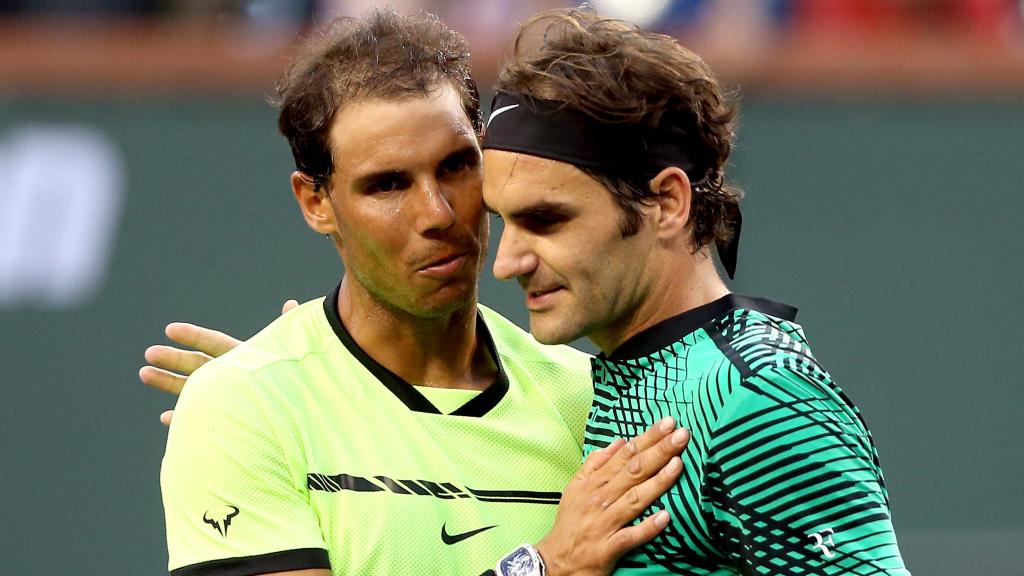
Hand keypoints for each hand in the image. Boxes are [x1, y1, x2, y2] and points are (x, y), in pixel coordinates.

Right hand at [140, 299, 298, 424]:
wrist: (302, 421)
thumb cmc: (298, 384)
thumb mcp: (290, 356)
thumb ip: (287, 331)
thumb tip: (292, 304)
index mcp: (244, 358)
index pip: (215, 343)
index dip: (194, 336)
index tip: (171, 330)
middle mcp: (231, 377)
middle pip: (197, 364)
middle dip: (173, 358)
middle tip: (149, 353)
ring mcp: (225, 399)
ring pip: (191, 389)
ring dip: (167, 382)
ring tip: (143, 373)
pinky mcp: (224, 422)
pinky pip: (199, 419)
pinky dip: (183, 418)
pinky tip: (167, 418)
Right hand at [536, 417, 688, 575]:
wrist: (555, 560)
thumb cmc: (570, 521)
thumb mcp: (576, 487)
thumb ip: (595, 463)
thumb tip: (618, 441)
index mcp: (594, 482)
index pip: (625, 455)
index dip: (647, 438)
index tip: (667, 423)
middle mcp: (600, 499)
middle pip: (633, 471)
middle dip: (658, 451)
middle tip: (681, 435)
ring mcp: (605, 523)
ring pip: (635, 499)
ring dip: (657, 482)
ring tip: (678, 464)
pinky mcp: (609, 547)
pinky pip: (631, 536)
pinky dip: (647, 527)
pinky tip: (665, 517)